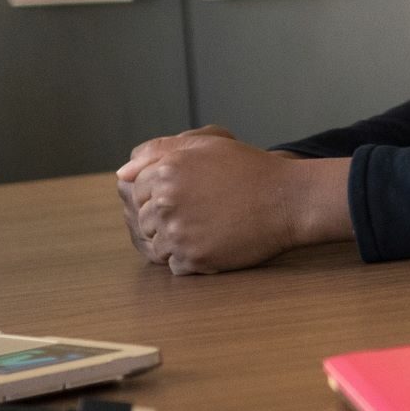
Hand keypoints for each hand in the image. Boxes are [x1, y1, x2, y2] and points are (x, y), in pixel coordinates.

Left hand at [114, 126, 350, 274]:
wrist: (288, 199)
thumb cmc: (249, 170)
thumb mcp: (206, 145)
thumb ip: (157, 152)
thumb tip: (121, 174)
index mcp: (166, 171)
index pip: (135, 191)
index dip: (160, 192)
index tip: (187, 193)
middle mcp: (167, 202)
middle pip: (144, 219)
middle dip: (166, 217)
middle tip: (201, 211)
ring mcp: (179, 233)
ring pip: (156, 244)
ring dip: (175, 239)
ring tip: (206, 226)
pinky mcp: (194, 259)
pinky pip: (175, 265)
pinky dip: (190, 258)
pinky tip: (213, 241)